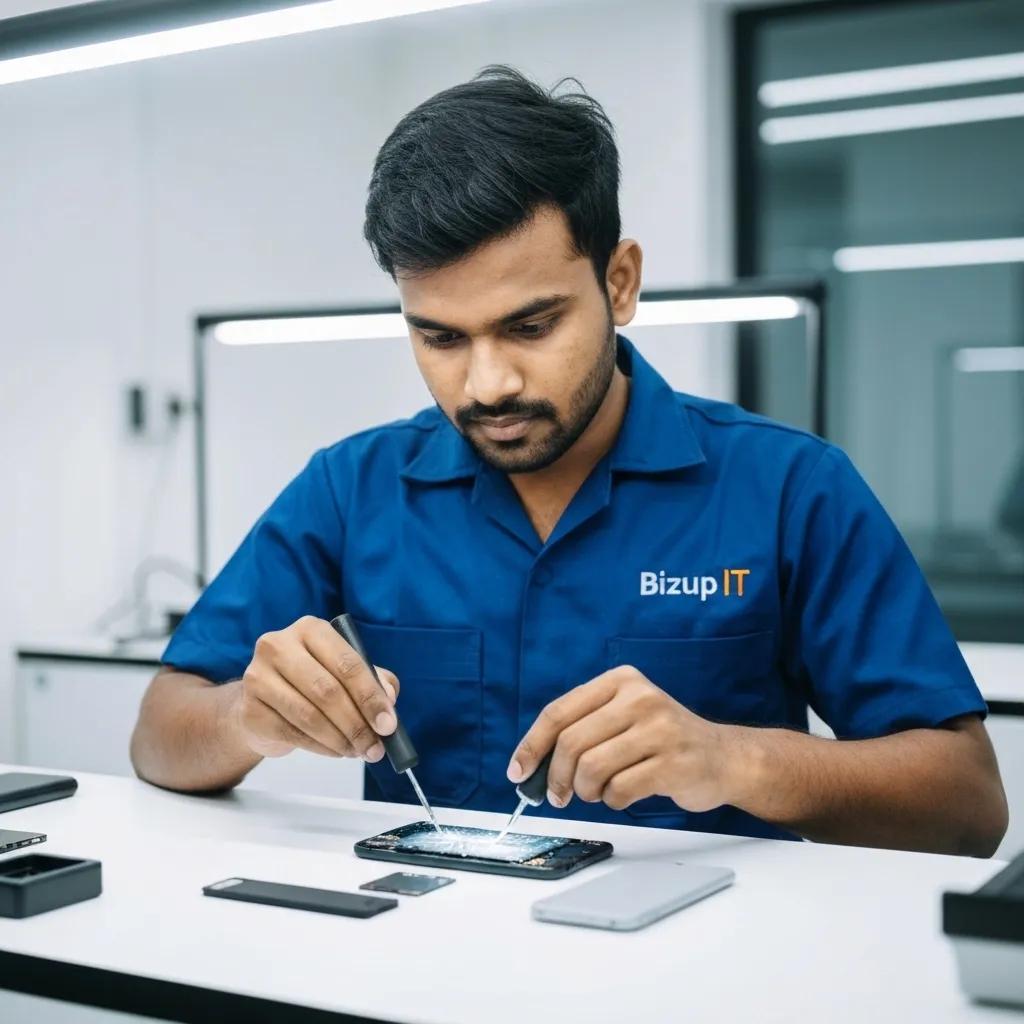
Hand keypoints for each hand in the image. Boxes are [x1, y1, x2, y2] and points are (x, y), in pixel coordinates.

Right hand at [234, 616, 399, 761]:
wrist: (262, 703)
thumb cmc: (310, 683)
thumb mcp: (344, 673)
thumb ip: (373, 680)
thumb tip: (389, 699)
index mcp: (310, 629)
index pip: (347, 663)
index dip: (371, 696)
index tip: (388, 725)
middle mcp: (279, 646)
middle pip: (327, 690)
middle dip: (357, 724)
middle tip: (375, 747)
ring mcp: (258, 677)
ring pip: (310, 715)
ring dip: (341, 740)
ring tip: (358, 751)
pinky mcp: (249, 709)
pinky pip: (293, 734)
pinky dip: (321, 748)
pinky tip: (336, 751)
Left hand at [506, 666, 733, 813]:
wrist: (723, 757)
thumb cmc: (662, 741)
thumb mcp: (624, 716)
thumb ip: (582, 730)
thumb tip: (530, 766)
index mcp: (621, 681)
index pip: (559, 712)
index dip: (532, 745)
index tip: (518, 771)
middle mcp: (640, 698)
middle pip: (571, 743)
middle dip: (557, 777)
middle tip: (558, 795)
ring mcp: (660, 729)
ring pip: (592, 768)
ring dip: (587, 791)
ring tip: (598, 791)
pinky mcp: (673, 763)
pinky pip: (620, 790)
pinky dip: (613, 800)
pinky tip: (624, 793)